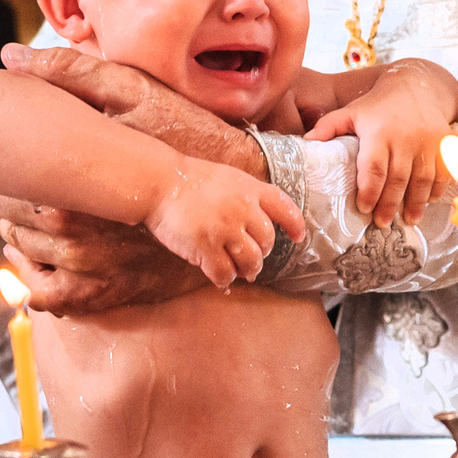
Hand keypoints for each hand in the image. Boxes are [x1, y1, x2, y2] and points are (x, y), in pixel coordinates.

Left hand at [0, 42, 270, 314]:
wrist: (238, 190)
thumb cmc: (184, 132)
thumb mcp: (133, 91)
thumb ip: (71, 72)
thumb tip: (8, 55)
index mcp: (83, 186)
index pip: (9, 191)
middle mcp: (85, 234)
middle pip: (15, 228)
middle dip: (2, 211)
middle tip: (2, 194)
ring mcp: (99, 268)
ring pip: (31, 262)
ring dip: (15, 243)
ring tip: (16, 222)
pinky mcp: (114, 289)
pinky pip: (56, 300)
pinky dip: (36, 284)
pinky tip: (35, 261)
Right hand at [146, 162, 305, 288]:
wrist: (160, 182)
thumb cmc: (190, 180)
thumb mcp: (228, 178)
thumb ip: (247, 196)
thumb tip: (259, 221)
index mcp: (250, 189)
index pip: (284, 208)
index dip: (295, 224)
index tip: (297, 237)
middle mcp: (243, 209)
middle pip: (267, 241)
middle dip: (262, 254)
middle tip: (252, 259)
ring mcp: (225, 229)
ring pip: (251, 261)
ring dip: (248, 269)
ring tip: (241, 271)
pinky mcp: (205, 247)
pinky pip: (224, 272)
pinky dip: (225, 279)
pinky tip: (220, 277)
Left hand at [305, 60, 457, 225]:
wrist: (416, 86)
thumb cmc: (377, 105)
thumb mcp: (350, 111)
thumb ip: (328, 126)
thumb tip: (305, 143)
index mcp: (379, 131)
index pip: (374, 167)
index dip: (369, 191)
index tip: (363, 209)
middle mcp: (405, 137)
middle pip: (398, 178)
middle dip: (390, 204)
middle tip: (383, 222)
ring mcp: (428, 141)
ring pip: (423, 179)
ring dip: (416, 203)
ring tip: (409, 219)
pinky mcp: (446, 144)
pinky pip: (443, 172)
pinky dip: (437, 190)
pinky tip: (427, 202)